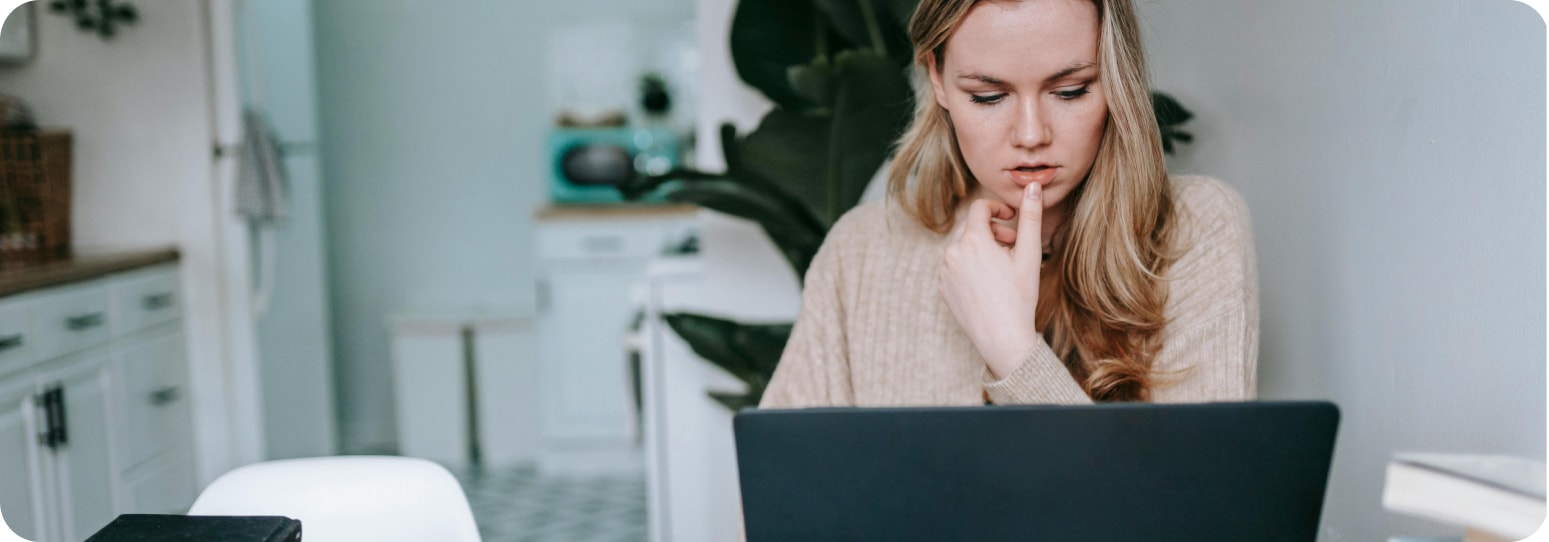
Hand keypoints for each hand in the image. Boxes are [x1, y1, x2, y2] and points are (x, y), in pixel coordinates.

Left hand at [939, 183, 1044, 378]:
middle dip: (993, 231)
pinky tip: (988, 283)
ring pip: (963, 247)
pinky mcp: (943, 288)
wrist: (1002, 338)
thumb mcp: (1029, 254)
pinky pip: (955, 267)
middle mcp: (952, 253)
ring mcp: (944, 272)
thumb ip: (1030, 216)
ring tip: (1002, 266)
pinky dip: (970, 266)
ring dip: (981, 249)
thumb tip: (1032, 186)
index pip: (979, 208)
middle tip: (1013, 244)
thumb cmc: (1019, 297)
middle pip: (971, 228)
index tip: (1012, 219)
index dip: (997, 209)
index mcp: (973, 240)